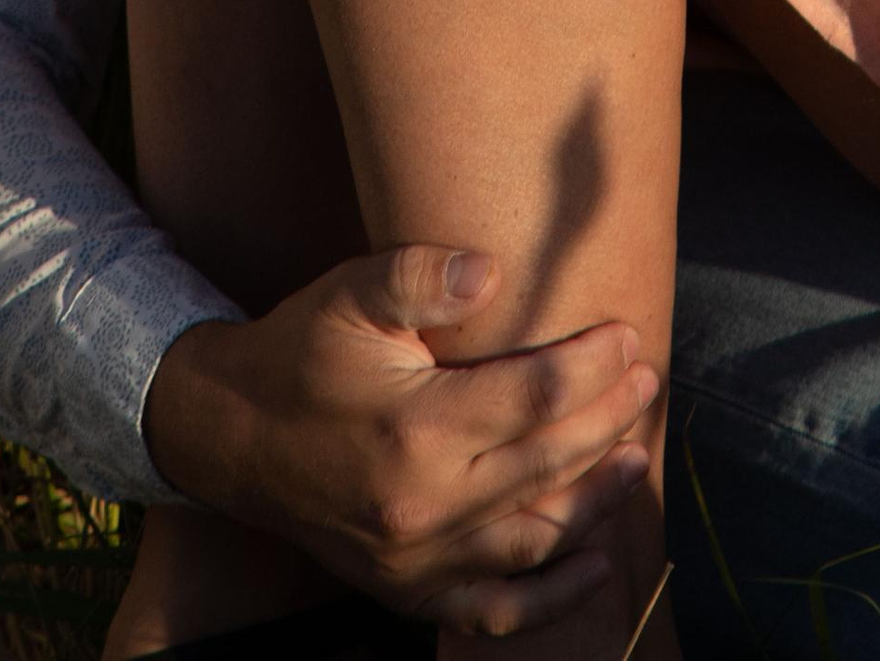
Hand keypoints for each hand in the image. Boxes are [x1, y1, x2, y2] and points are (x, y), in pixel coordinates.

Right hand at [142, 245, 657, 635]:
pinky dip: (549, 597)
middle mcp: (423, 504)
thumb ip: (421, 274)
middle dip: (608, 419)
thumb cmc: (301, 351)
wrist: (230, 434)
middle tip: (648, 381)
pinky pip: (493, 609)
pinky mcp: (405, 589)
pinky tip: (592, 564)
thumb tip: (493, 270)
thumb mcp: (351, 293)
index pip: (534, 397)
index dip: (590, 366)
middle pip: (546, 464)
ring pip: (533, 539)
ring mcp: (416, 559)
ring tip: (634, 456)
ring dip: (594, 500)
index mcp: (416, 426)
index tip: (627, 335)